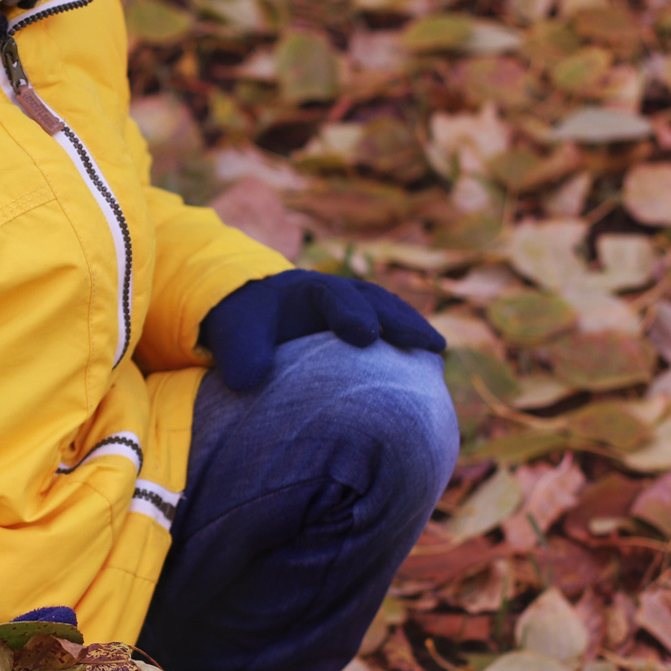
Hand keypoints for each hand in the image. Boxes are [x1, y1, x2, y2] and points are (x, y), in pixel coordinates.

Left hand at [197, 269, 445, 393]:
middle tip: (421, 341)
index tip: (364, 335)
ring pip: (390, 312)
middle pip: (373, 300)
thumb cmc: (247, 327)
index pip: (333, 295)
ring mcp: (356, 310)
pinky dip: (411, 342)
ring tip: (436, 349)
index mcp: (306, 289)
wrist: (254, 319)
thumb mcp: (234, 337)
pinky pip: (393, 331)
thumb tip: (248, 381)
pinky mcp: (366, 330)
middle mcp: (338, 294)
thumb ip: (240, 355)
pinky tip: (432, 361)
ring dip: (413, 328)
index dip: (350, 312)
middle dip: (397, 318)